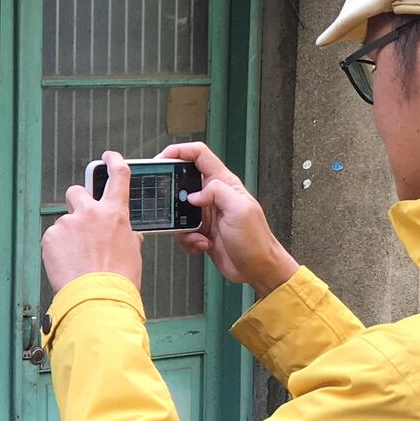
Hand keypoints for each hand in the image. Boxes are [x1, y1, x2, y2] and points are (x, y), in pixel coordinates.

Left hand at [41, 152, 145, 297]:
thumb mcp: (132, 252)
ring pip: (64, 221)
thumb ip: (126, 236)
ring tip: (76, 257)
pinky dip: (57, 248)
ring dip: (68, 234)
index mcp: (115, 214)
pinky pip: (53, 237)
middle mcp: (91, 212)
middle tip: (81, 223)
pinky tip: (67, 263)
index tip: (108, 157)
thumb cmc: (117, 280)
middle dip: (77, 202)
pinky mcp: (51, 236)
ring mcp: (69, 223)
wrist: (96, 297)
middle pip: (77, 191)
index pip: (118, 176)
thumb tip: (127, 234)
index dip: (113, 161)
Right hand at [158, 141, 297, 297]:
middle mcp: (214, 196)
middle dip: (172, 194)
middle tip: (168, 205)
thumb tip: (194, 194)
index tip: (162, 159)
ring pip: (178, 211)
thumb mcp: (240, 209)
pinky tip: (203, 245)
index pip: (199, 155)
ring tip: (197, 235)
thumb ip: (217, 192)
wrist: (257, 268)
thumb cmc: (256, 240)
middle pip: (183, 181)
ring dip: (181, 226)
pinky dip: (188, 240)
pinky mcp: (201, 231)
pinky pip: (182, 231)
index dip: (180, 151)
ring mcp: (206, 214)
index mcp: (224, 184)